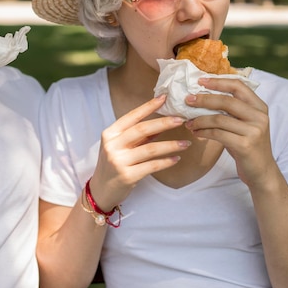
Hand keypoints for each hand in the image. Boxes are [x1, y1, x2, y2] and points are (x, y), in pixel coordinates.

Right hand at [89, 95, 190, 210]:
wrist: (101, 190)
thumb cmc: (113, 165)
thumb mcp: (120, 146)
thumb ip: (137, 136)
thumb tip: (161, 122)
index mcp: (110, 134)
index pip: (132, 116)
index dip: (148, 106)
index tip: (164, 98)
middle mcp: (112, 145)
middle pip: (141, 130)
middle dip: (163, 123)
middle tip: (181, 120)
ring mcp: (118, 161)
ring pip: (150, 149)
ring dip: (171, 145)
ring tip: (186, 143)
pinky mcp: (127, 176)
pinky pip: (152, 166)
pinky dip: (166, 162)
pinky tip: (176, 159)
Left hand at [184, 77, 274, 186]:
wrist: (261, 171)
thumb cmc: (247, 144)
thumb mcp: (244, 124)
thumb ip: (231, 110)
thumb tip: (202, 95)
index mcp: (259, 107)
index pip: (238, 86)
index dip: (218, 82)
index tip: (200, 81)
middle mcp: (259, 117)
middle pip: (226, 101)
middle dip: (203, 99)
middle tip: (187, 100)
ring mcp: (254, 131)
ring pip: (219, 119)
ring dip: (199, 120)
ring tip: (188, 122)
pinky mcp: (245, 145)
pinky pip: (218, 134)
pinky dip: (203, 132)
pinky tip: (196, 133)